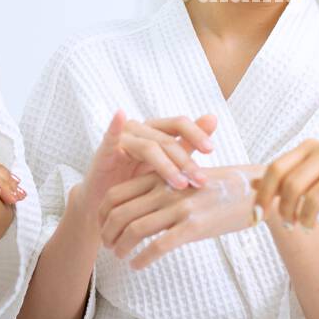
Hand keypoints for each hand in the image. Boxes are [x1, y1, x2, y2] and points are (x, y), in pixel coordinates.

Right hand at [80, 109, 217, 215]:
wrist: (107, 203)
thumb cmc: (138, 182)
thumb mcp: (166, 165)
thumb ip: (187, 144)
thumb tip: (213, 117)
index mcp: (155, 129)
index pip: (179, 123)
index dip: (196, 133)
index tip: (211, 150)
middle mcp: (139, 129)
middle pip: (167, 139)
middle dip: (186, 161)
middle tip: (201, 180)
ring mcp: (122, 138)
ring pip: (149, 147)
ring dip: (167, 166)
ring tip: (181, 185)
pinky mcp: (104, 150)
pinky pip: (111, 136)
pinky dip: (115, 124)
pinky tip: (120, 115)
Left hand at [98, 165, 263, 269]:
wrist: (256, 190)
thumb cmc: (223, 187)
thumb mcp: (189, 177)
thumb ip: (165, 186)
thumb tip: (143, 205)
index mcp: (162, 176)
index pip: (117, 194)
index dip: (103, 214)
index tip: (103, 227)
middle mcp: (167, 190)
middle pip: (119, 213)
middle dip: (107, 234)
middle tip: (109, 247)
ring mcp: (180, 208)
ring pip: (134, 230)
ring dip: (121, 248)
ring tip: (121, 257)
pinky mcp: (194, 226)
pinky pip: (158, 246)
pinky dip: (142, 259)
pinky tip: (138, 266)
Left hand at [251, 140, 318, 231]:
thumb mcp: (313, 173)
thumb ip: (285, 177)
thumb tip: (251, 184)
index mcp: (310, 147)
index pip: (276, 168)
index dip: (263, 194)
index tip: (257, 215)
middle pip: (291, 185)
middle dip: (285, 211)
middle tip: (289, 225)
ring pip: (312, 200)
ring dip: (306, 220)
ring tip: (309, 227)